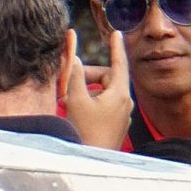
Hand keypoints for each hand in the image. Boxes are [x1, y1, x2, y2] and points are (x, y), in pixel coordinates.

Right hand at [64, 29, 130, 149]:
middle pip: (105, 78)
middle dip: (85, 76)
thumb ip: (74, 75)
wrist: (93, 158)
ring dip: (84, 91)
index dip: (116, 47)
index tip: (117, 33)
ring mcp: (122, 114)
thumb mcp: (76, 98)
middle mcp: (125, 103)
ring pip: (102, 92)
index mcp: (119, 94)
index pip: (118, 64)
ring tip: (67, 101)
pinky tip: (75, 110)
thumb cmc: (86, 130)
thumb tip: (73, 58)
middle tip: (65, 83)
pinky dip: (89, 102)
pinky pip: (104, 104)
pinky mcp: (117, 123)